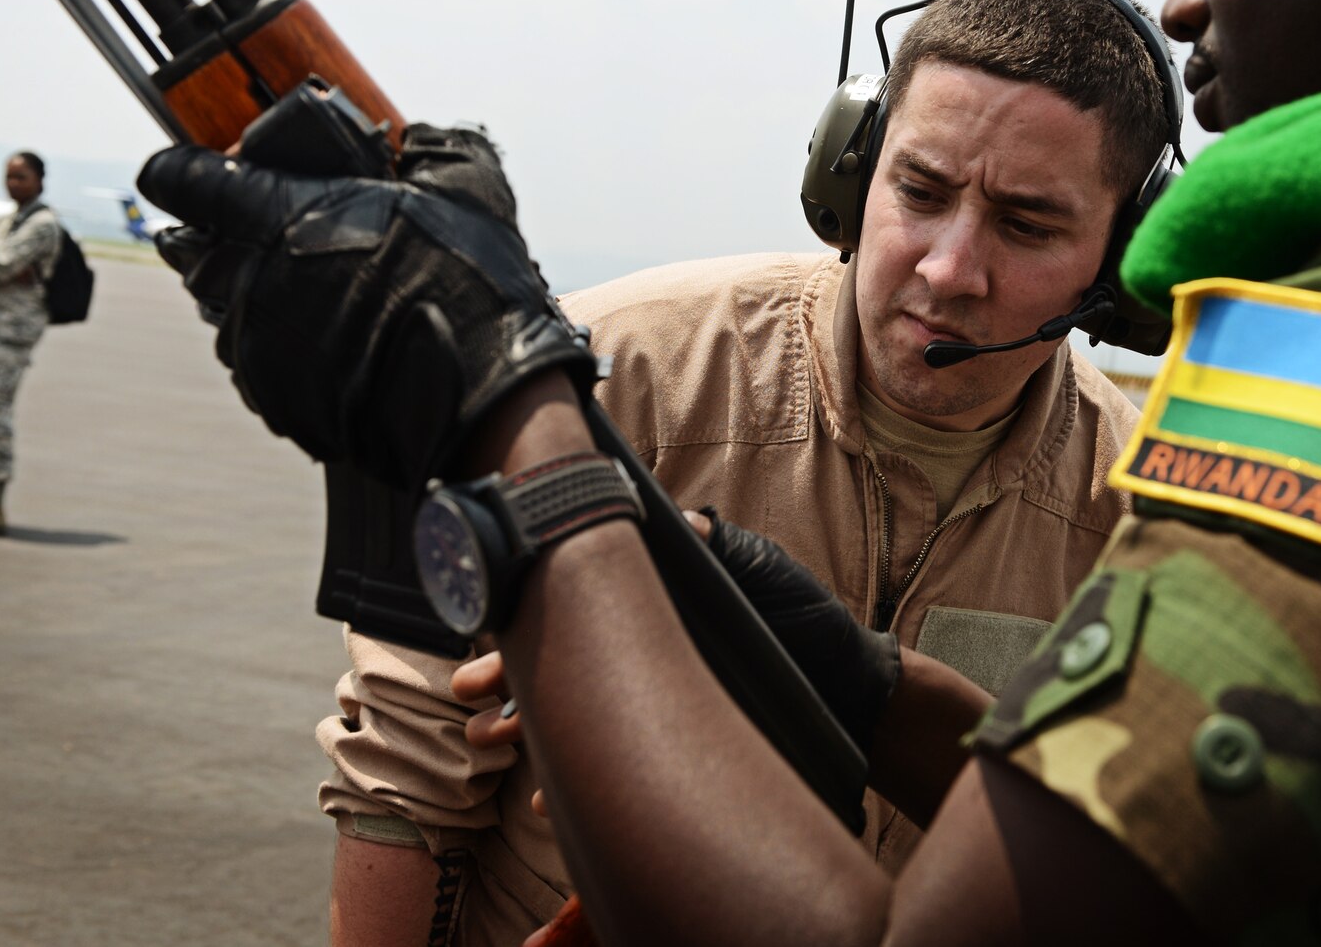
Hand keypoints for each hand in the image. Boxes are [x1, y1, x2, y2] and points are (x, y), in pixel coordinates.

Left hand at [137, 125, 599, 490]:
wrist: (478, 394)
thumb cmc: (467, 285)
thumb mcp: (469, 188)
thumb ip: (435, 148)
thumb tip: (423, 141)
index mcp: (275, 212)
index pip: (178, 178)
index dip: (184, 171)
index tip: (205, 172)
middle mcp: (245, 277)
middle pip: (191, 249)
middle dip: (225, 238)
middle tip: (283, 236)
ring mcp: (253, 343)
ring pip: (226, 309)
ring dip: (259, 296)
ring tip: (324, 296)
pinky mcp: (270, 398)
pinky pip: (258, 362)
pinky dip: (287, 350)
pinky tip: (339, 345)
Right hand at [453, 509, 902, 756]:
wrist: (851, 687)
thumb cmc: (805, 618)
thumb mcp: (762, 570)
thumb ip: (717, 547)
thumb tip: (681, 521)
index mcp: (654, 604)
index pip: (576, 607)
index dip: (526, 620)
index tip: (489, 634)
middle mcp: (645, 650)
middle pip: (559, 663)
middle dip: (506, 681)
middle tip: (469, 698)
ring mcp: (655, 698)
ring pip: (572, 715)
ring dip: (523, 731)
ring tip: (488, 741)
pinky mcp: (672, 742)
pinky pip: (612, 761)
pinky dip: (575, 782)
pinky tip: (544, 799)